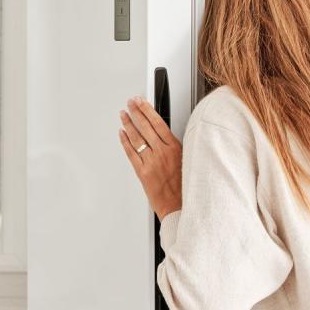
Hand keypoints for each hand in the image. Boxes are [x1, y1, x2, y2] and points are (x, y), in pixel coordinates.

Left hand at [118, 96, 182, 219]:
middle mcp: (162, 153)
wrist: (181, 207)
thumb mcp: (188, 161)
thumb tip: (165, 136)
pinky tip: (121, 134)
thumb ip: (175, 148)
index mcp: (175, 148)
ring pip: (137, 138)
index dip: (147, 110)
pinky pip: (131, 154)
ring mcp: (151, 162)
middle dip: (136, 112)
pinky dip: (125, 142)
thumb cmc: (186, 187)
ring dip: (128, 124)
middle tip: (129, 103)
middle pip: (145, 127)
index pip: (158, 123)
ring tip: (123, 115)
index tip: (141, 102)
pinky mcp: (143, 173)